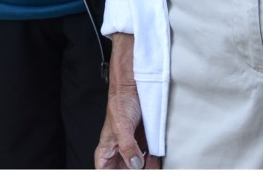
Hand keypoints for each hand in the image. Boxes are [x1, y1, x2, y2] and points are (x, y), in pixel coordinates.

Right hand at [95, 33, 160, 168]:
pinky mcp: (145, 144)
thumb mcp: (122, 124)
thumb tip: (135, 165)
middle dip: (133, 174)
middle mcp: (119, 150)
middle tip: (143, 172)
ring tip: (153, 168)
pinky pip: (150, 160)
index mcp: (107, 148)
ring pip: (138, 169)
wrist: (137, 86)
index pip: (104, 170)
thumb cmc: (122, 101)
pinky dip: (155, 164)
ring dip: (146, 170)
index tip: (125, 177)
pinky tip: (158, 161)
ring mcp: (133, 148)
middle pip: (123, 172)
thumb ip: (127, 146)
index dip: (111, 177)